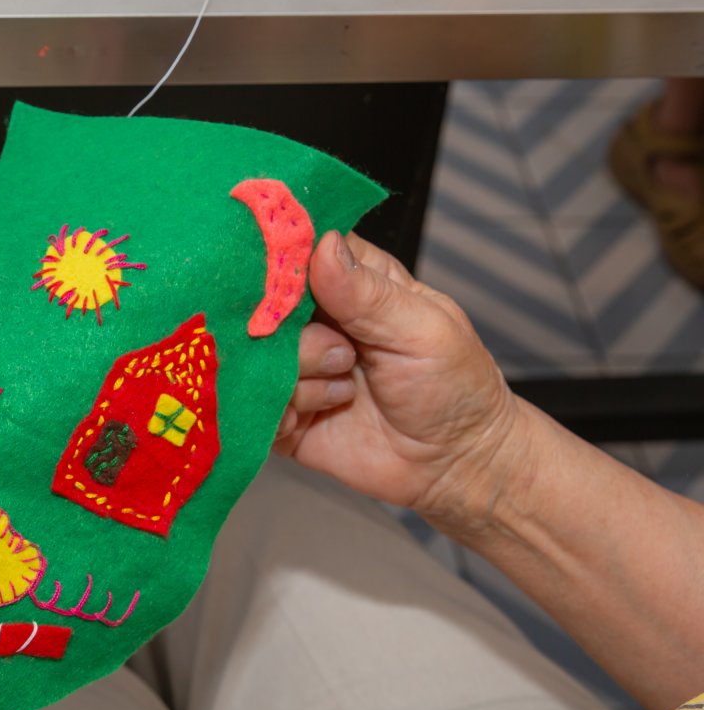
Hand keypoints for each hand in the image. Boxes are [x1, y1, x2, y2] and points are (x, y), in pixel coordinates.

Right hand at [274, 231, 523, 523]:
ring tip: (346, 389)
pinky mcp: (280, 410)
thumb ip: (368, 292)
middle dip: (293, 331)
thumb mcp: (422, 329)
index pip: (298, 248)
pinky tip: (324, 413)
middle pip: (264, 302)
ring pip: (258, 355)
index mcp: (350, 281)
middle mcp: (314, 319)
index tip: (282, 279)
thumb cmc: (454, 386)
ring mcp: (294, 364)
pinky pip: (255, 402)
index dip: (281, 258)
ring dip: (301, 376)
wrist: (452, 465)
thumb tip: (322, 244)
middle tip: (341, 353)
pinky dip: (285, 410)